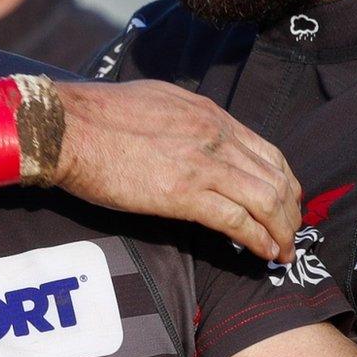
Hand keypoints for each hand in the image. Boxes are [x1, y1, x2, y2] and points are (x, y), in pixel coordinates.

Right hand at [51, 80, 298, 261]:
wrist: (66, 127)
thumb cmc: (97, 116)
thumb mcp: (155, 101)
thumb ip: (184, 119)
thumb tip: (192, 136)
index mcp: (209, 115)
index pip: (268, 150)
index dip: (286, 182)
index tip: (286, 204)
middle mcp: (215, 136)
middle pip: (276, 177)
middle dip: (291, 212)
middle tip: (290, 235)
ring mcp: (202, 164)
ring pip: (266, 200)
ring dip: (282, 231)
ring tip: (283, 253)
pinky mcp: (182, 194)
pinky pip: (237, 221)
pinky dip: (257, 241)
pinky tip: (263, 254)